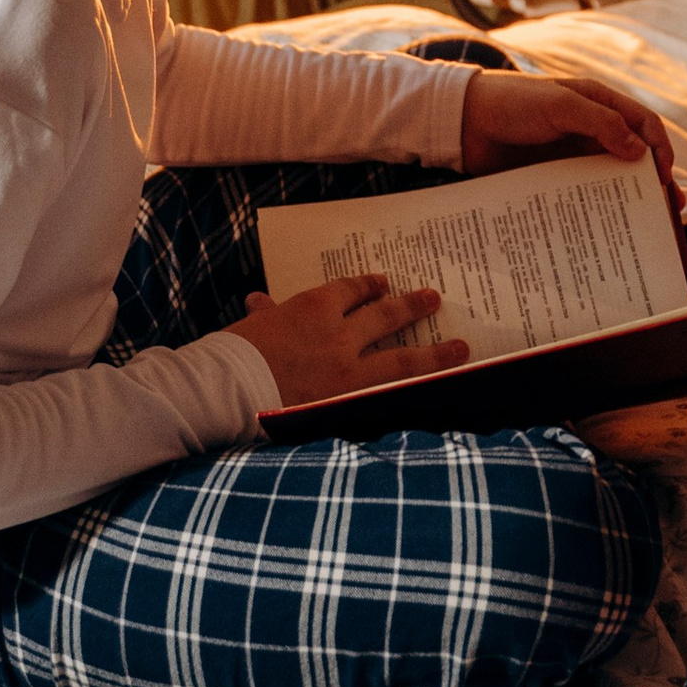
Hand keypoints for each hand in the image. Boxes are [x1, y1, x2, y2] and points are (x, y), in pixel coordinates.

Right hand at [230, 273, 466, 406]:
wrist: (225, 390)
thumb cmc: (231, 354)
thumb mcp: (251, 328)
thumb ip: (266, 316)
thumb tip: (259, 301)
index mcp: (312, 308)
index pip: (350, 290)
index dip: (369, 286)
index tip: (382, 283)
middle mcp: (339, 334)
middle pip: (386, 316)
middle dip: (412, 307)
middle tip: (434, 298)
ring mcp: (348, 371)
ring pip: (402, 358)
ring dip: (435, 353)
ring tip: (461, 348)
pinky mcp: (349, 403)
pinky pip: (390, 396)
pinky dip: (415, 393)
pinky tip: (435, 392)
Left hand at [458, 65, 682, 215]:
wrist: (462, 121)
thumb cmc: (512, 102)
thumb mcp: (559, 106)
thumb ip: (600, 123)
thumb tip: (641, 152)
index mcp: (599, 104)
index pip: (644, 123)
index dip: (660, 148)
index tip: (664, 177)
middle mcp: (592, 130)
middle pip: (635, 156)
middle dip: (653, 182)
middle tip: (668, 211)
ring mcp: (573, 155)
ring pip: (611, 179)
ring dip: (628, 200)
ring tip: (644, 227)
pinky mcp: (554, 176)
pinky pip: (581, 194)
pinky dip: (596, 209)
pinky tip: (602, 228)